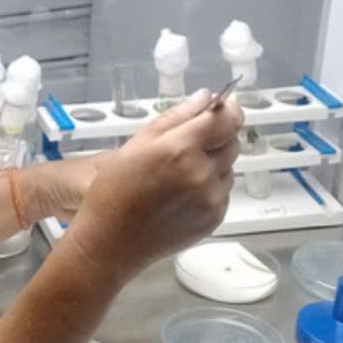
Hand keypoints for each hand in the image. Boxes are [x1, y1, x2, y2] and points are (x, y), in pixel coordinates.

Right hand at [62, 87, 242, 278]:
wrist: (110, 243)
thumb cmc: (113, 193)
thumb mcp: (136, 144)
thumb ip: (175, 117)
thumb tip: (205, 98)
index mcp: (180, 149)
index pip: (228, 119)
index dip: (229, 110)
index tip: (222, 109)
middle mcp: (201, 174)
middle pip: (233, 143)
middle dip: (217, 139)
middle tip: (188, 149)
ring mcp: (210, 199)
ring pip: (228, 169)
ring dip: (213, 166)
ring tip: (179, 177)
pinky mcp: (214, 219)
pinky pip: (223, 193)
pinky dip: (210, 189)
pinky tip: (181, 196)